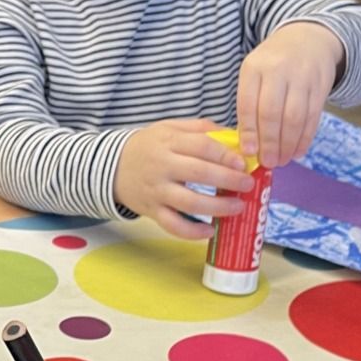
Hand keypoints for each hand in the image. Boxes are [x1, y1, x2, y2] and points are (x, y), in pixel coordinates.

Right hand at [115, 120, 255, 240]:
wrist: (112, 167)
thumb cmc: (148, 146)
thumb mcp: (169, 128)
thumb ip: (201, 129)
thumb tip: (236, 136)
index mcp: (169, 142)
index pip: (202, 146)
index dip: (225, 155)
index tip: (243, 163)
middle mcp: (162, 166)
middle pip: (199, 174)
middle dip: (228, 180)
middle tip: (248, 184)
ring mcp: (157, 191)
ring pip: (189, 202)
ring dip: (218, 207)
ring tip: (238, 207)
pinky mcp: (152, 211)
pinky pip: (173, 225)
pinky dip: (193, 232)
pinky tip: (210, 231)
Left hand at [236, 22, 342, 168]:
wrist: (308, 39)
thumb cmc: (274, 63)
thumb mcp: (254, 73)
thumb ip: (250, 103)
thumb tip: (249, 145)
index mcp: (254, 68)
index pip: (248, 104)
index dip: (249, 132)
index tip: (249, 152)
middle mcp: (278, 70)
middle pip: (272, 113)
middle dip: (269, 143)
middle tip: (268, 162)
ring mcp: (302, 76)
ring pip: (294, 118)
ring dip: (288, 144)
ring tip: (282, 160)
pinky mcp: (321, 85)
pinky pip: (313, 117)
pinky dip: (305, 138)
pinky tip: (297, 151)